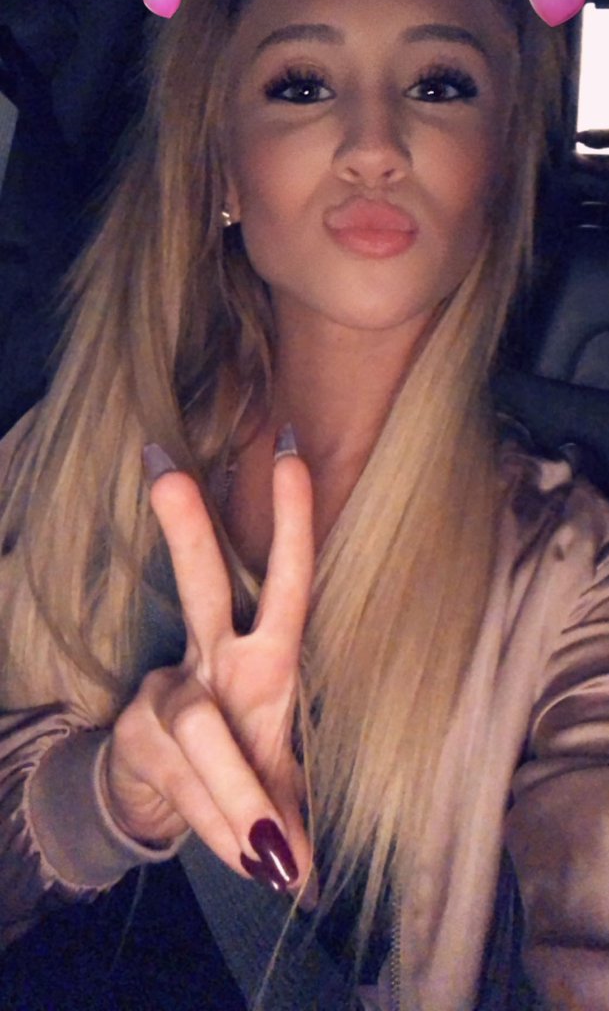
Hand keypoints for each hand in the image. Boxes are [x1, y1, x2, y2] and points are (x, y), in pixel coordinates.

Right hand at [102, 441, 314, 895]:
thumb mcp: (276, 777)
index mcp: (262, 655)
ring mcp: (168, 692)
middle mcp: (211, 658)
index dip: (291, 523)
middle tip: (167, 477)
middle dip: (189, 532)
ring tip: (274, 862)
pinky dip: (219, 827)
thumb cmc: (233, 761)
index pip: (283, 582)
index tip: (291, 457)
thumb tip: (312, 879)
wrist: (154, 795)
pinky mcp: (135, 732)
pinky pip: (187, 786)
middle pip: (200, 585)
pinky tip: (258, 866)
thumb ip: (291, 807)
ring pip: (202, 727)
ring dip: (239, 796)